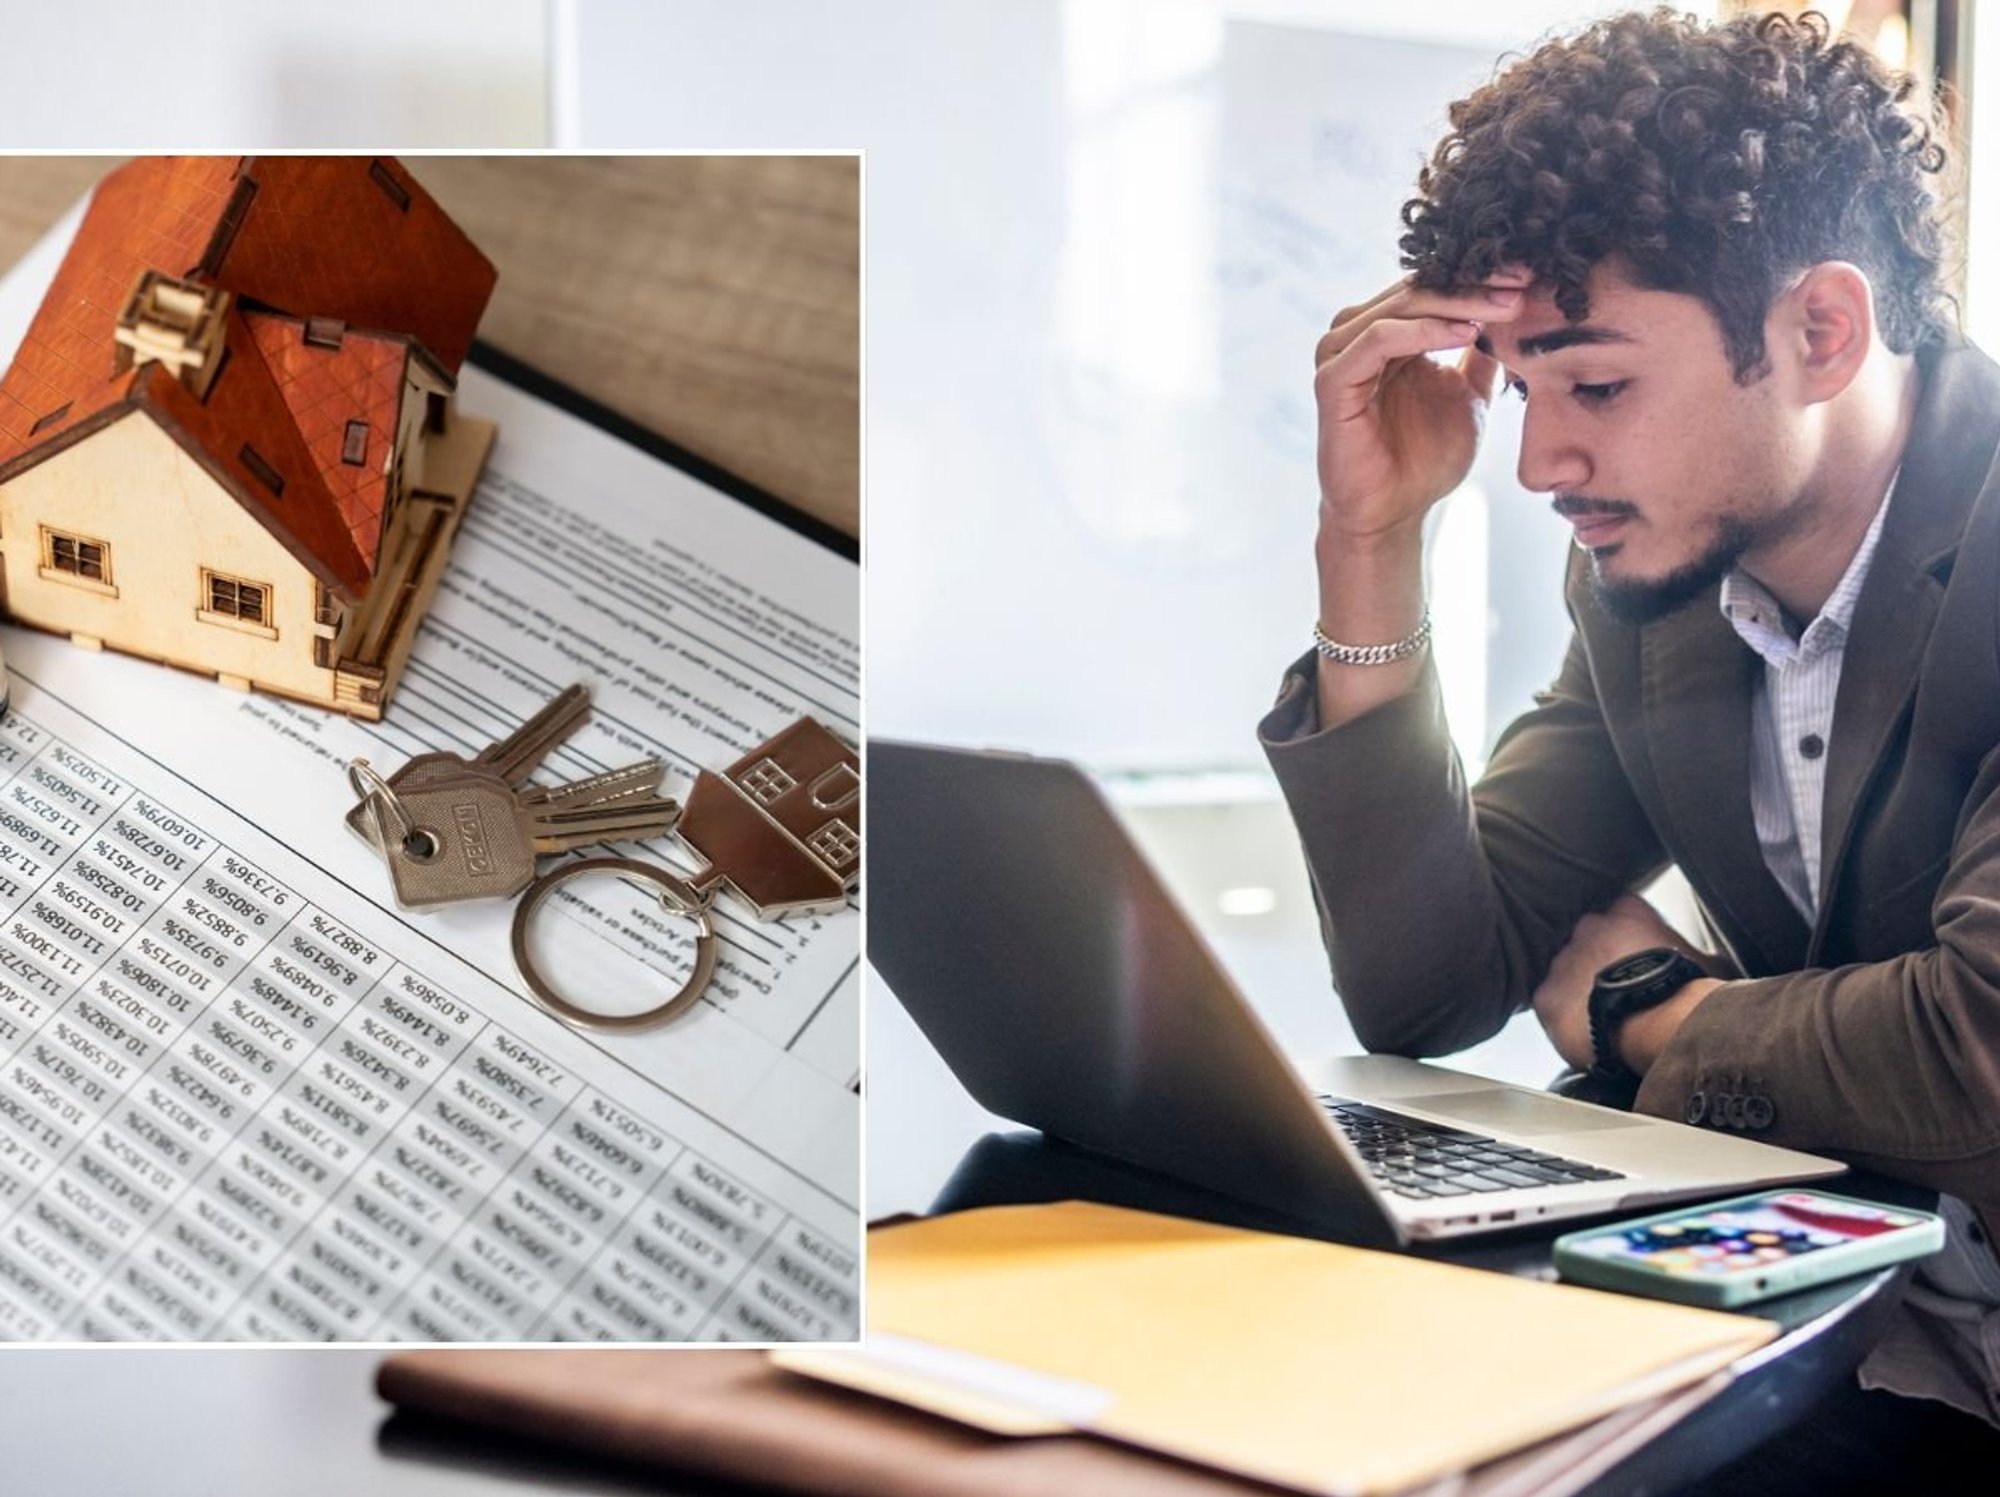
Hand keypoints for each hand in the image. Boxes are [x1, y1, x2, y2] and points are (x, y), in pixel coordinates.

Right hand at [1312, 269, 1529, 542]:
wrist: (1393, 514)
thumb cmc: (1425, 460)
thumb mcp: (1469, 395)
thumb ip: (1483, 354)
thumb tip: (1515, 313)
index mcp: (1387, 333)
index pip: (1433, 286)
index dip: (1481, 278)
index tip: (1530, 275)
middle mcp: (1357, 335)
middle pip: (1418, 287)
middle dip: (1474, 283)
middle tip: (1522, 281)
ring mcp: (1340, 356)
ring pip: (1399, 307)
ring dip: (1454, 301)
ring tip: (1502, 306)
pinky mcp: (1333, 382)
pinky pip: (1378, 340)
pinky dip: (1422, 331)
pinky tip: (1464, 333)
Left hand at [1531, 894, 1717, 1072]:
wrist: (1662, 1023)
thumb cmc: (1690, 991)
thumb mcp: (1711, 963)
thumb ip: (1699, 952)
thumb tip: (1714, 962)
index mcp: (1627, 910)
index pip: (1621, 914)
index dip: (1628, 941)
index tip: (1637, 960)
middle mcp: (1588, 927)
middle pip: (1588, 943)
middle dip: (1598, 963)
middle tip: (1618, 991)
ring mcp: (1563, 960)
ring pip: (1565, 973)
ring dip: (1577, 990)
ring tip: (1602, 1015)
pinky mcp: (1545, 995)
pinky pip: (1549, 1004)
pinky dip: (1562, 1017)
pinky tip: (1583, 1032)